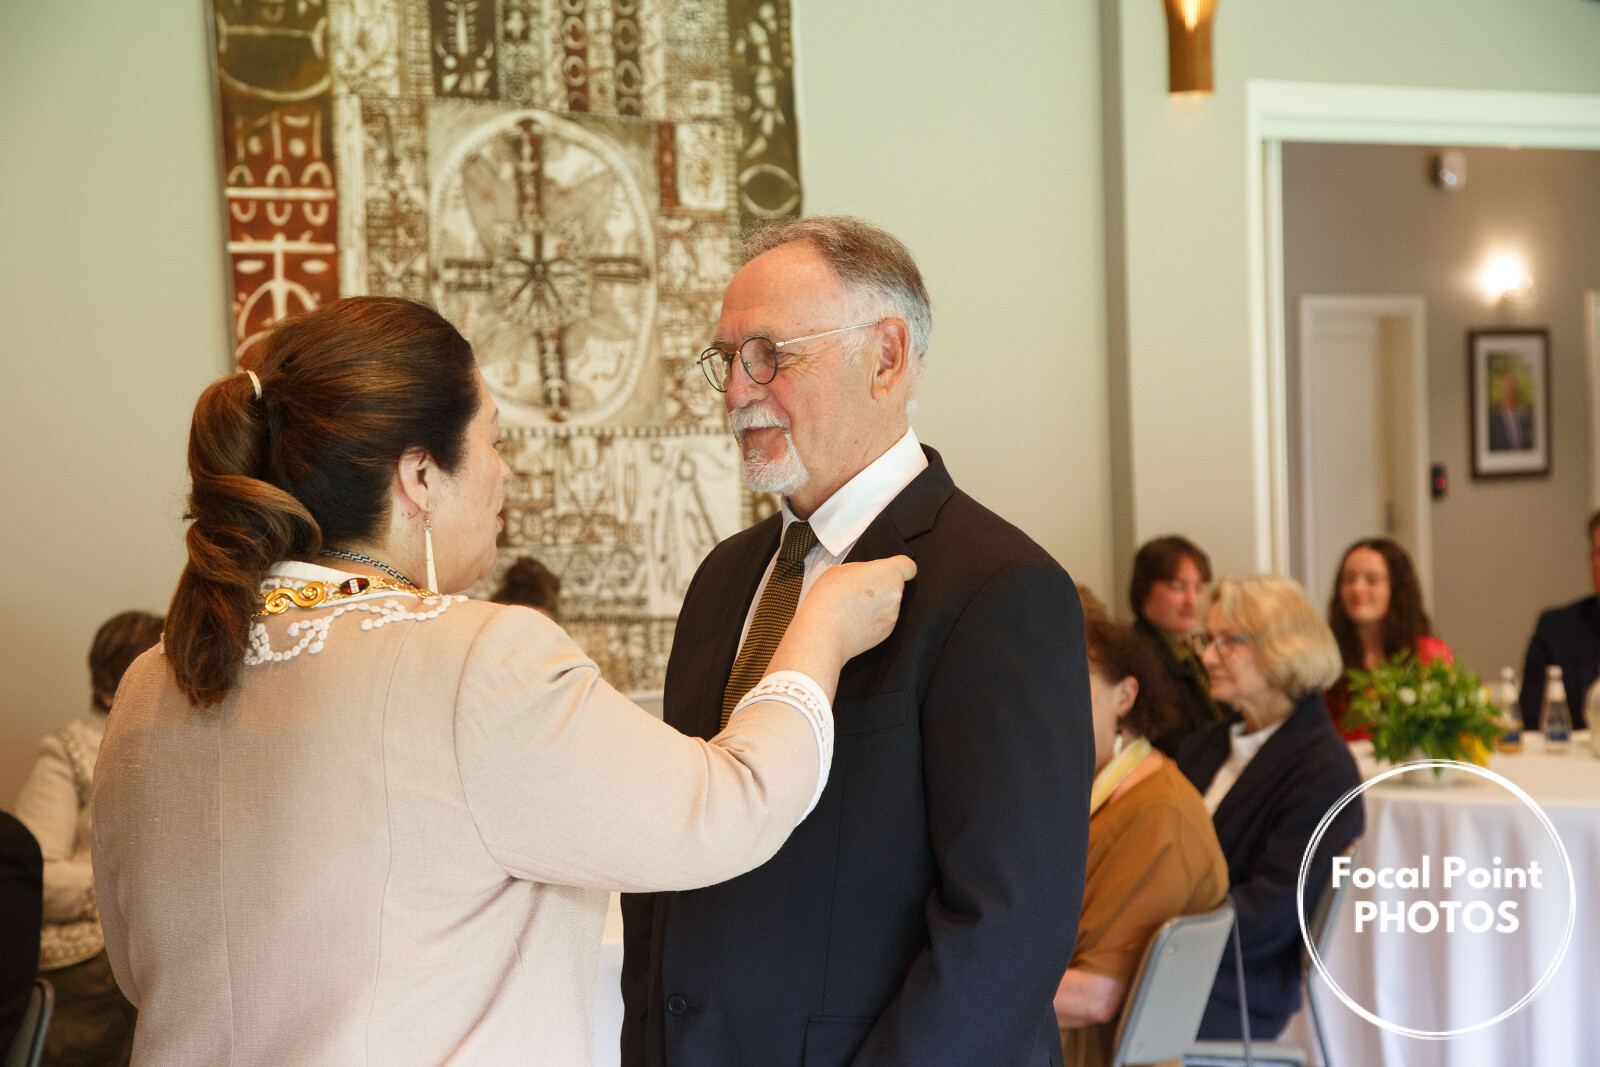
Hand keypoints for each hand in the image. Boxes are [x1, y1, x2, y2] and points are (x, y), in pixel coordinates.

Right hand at [798, 556, 916, 661]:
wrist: (824, 634)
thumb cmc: (829, 599)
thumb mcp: (839, 570)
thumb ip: (861, 569)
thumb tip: (866, 575)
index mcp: (887, 573)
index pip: (908, 566)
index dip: (901, 568)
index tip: (890, 571)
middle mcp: (895, 594)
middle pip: (894, 586)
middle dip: (879, 587)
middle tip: (856, 591)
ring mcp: (892, 616)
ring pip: (887, 604)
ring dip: (875, 605)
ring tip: (851, 607)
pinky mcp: (886, 633)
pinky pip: (882, 621)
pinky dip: (872, 620)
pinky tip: (853, 621)